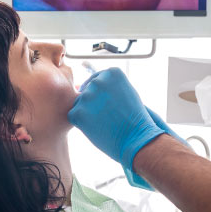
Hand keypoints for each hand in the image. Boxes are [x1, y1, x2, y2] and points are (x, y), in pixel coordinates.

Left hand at [68, 68, 163, 187]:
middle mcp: (98, 81)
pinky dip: (81, 124)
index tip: (112, 107)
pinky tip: (97, 128)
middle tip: (109, 117)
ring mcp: (87, 96)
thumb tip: (85, 86)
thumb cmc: (133, 118)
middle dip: (94, 104)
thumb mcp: (125, 93)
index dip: (102, 97)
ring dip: (87, 113)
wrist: (137, 139)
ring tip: (105, 123)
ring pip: (79, 104)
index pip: (96, 80)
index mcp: (112, 73)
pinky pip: (73, 116)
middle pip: (87, 91)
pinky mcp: (78, 111)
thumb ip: (108, 86)